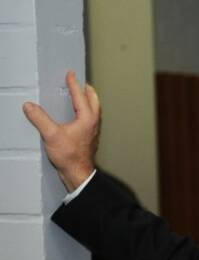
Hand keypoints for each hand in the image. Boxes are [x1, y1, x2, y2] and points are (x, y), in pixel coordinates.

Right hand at [23, 70, 99, 191]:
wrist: (78, 173)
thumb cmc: (69, 156)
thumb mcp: (51, 135)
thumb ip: (40, 118)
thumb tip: (29, 106)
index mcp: (87, 118)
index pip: (81, 95)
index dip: (74, 84)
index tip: (71, 74)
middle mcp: (94, 123)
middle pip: (94, 101)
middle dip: (88, 91)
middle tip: (82, 83)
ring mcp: (94, 131)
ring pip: (95, 110)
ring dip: (90, 101)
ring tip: (82, 96)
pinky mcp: (91, 138)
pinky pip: (92, 119)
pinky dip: (88, 112)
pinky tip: (79, 116)